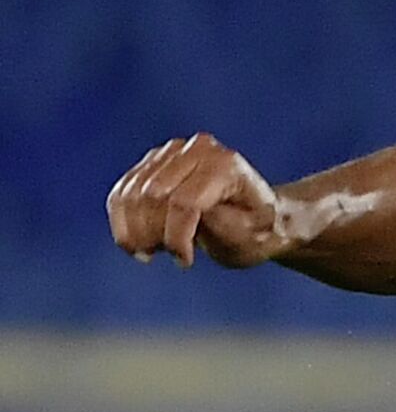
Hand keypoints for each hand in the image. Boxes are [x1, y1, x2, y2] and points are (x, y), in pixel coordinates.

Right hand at [107, 132, 291, 267]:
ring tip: (152, 252)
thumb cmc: (257, 232)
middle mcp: (198, 150)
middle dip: (152, 234)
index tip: (184, 262)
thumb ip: (225, 225)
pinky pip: (121, 193)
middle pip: (151, 196)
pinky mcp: (151, 163)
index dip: (175, 237)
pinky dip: (123, 223)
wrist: (257, 220)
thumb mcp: (252, 238)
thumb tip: (198, 213)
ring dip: (133, 231)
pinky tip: (138, 243)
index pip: (184, 201)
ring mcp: (172, 153)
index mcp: (226, 166)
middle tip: (164, 256)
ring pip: (130, 194)